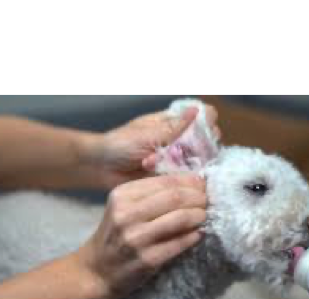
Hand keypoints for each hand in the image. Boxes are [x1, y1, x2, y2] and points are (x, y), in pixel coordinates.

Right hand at [75, 174, 208, 298]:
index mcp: (122, 195)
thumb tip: (190, 184)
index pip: (165, 181)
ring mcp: (136, 237)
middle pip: (175, 197)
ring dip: (199, 215)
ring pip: (180, 218)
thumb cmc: (114, 236)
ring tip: (205, 216)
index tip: (203, 184)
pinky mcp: (147, 259)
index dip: (190, 181)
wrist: (96, 271)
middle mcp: (127, 214)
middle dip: (198, 197)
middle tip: (209, 200)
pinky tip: (198, 234)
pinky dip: (194, 236)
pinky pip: (180, 243)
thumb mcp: (123, 208)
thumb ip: (149, 194)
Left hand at [84, 104, 219, 187]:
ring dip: (181, 163)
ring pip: (197, 161)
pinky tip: (155, 171)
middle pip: (205, 141)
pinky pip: (184, 178)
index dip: (207, 122)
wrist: (101, 168)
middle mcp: (178, 140)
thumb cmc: (120, 144)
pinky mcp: (170, 177)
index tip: (204, 130)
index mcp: (172, 123)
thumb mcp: (148, 134)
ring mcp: (176, 159)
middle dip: (198, 147)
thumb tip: (196, 110)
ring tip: (156, 162)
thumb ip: (174, 127)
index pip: (203, 117)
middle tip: (182, 151)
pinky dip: (174, 176)